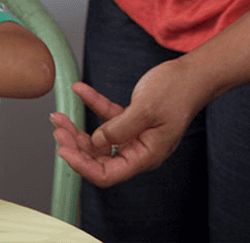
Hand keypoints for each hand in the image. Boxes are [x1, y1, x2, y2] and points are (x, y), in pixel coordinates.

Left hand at [50, 60, 208, 187]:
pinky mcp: (130, 120)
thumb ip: (119, 128)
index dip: (82, 166)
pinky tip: (79, 90)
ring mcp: (133, 136)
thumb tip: (96, 142)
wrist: (192, 74)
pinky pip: (105, 116)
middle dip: (74, 146)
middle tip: (58, 130)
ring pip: (97, 140)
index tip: (63, 150)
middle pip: (97, 158)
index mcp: (145, 156)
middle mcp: (137, 150)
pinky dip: (92, 104)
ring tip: (59, 116)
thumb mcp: (146, 109)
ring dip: (77, 129)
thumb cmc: (178, 92)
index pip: (107, 174)